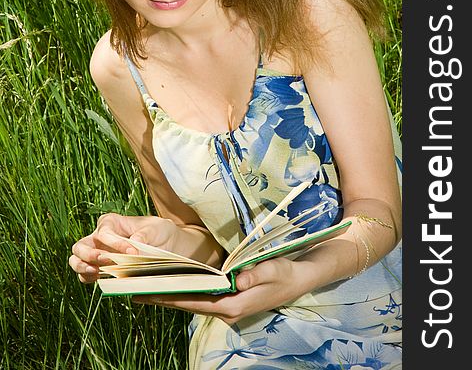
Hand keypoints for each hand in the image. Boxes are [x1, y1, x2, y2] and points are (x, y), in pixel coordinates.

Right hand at [69, 213, 176, 283]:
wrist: (166, 246)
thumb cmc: (158, 232)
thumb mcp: (156, 228)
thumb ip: (144, 234)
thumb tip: (133, 246)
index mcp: (112, 222)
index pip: (104, 232)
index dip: (115, 242)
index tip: (132, 252)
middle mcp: (99, 238)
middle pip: (81, 245)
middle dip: (90, 254)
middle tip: (106, 260)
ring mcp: (97, 255)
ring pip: (76, 260)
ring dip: (82, 267)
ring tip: (96, 272)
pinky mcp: (100, 270)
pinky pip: (85, 275)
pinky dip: (87, 278)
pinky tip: (98, 279)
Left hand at [133, 257, 302, 324]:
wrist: (298, 278)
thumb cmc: (284, 273)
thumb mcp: (272, 270)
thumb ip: (254, 275)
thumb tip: (237, 278)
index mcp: (233, 304)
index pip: (195, 301)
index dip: (171, 296)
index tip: (148, 292)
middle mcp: (226, 308)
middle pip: (188, 302)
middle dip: (163, 295)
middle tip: (136, 288)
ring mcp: (227, 304)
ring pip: (193, 300)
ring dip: (171, 293)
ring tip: (146, 284)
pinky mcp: (229, 298)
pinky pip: (201, 295)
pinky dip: (185, 289)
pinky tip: (172, 281)